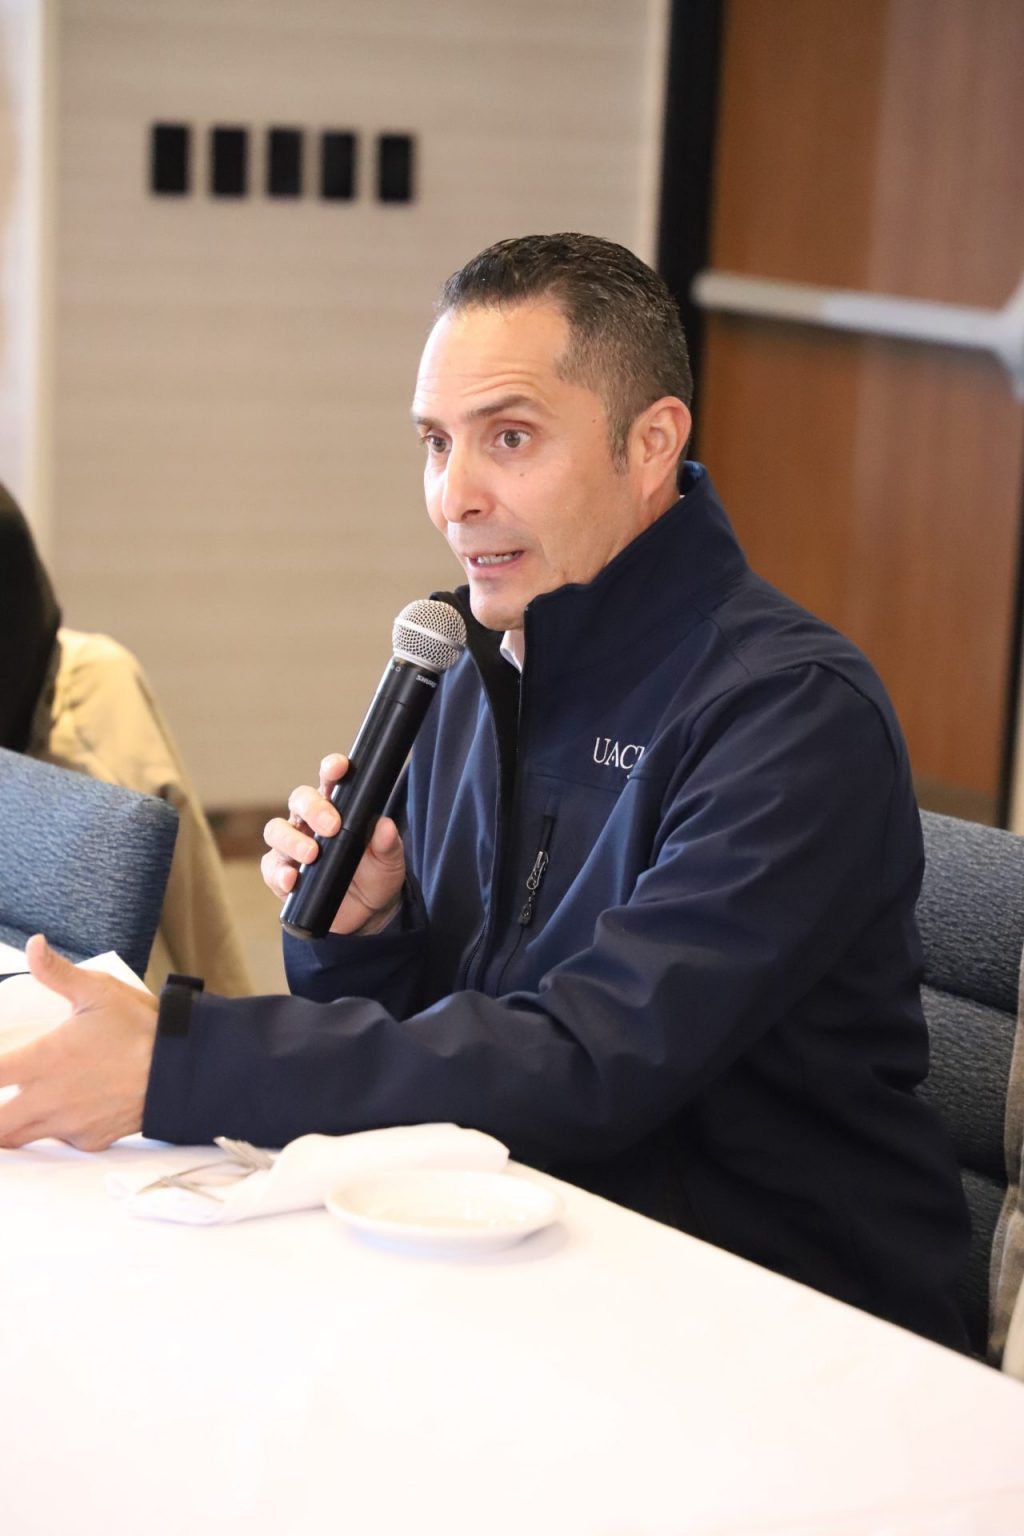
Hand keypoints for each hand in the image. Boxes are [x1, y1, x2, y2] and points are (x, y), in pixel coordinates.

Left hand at [0, 935, 157, 1150]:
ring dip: (9, 1127)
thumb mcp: (99, 991)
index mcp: (43, 1060)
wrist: (182, 1069)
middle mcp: (48, 1099)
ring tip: (12, 1110)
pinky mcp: (89, 1139)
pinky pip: (58, 1142)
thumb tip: (34, 944)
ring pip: (18, 1139)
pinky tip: (61, 1111)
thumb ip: (57, 972)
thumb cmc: (140, 1028)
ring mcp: (68, 1123)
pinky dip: (51, 1131)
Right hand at [261, 753, 406, 935]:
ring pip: (277, 830)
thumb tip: (386, 826)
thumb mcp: (389, 861)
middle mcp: (309, 823)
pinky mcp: (281, 875)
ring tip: (312, 854)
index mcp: (337, 808)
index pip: (329, 781)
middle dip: (313, 808)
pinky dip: (279, 873)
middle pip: (299, 800)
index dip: (330, 769)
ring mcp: (292, 848)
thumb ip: (388, 844)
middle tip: (332, 826)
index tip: (339, 768)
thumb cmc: (375, 875)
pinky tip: (292, 880)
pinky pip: (271, 868)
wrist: (366, 913)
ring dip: (292, 840)